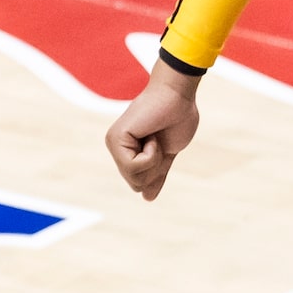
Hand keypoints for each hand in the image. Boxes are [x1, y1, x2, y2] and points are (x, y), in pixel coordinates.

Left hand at [105, 61, 202, 199]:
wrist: (178, 94)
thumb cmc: (177, 117)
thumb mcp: (168, 153)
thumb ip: (157, 174)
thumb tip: (147, 198)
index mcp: (128, 152)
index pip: (138, 182)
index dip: (157, 171)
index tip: (163, 145)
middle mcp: (117, 148)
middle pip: (135, 183)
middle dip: (155, 167)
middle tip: (159, 142)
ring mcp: (114, 143)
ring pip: (134, 178)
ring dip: (153, 160)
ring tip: (155, 137)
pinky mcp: (115, 139)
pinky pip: (133, 166)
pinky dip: (150, 155)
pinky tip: (150, 136)